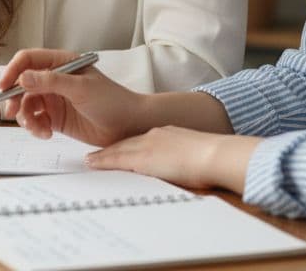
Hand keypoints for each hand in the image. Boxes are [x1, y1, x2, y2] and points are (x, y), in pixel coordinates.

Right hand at [0, 48, 150, 146]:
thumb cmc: (111, 101)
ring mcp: (54, 98)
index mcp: (61, 63)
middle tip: (12, 112)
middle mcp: (54, 79)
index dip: (12, 71)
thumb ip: (51, 82)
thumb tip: (23, 78)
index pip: (28, 60)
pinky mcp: (55, 117)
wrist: (128, 126)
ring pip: (26, 105)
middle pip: (21, 84)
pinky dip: (36, 128)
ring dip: (26, 118)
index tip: (3, 87)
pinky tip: (47, 134)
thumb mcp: (81, 88)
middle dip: (14, 98)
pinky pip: (35, 121)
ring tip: (38, 129)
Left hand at [86, 126, 259, 192]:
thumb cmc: (214, 159)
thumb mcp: (196, 156)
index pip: (141, 141)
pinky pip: (117, 159)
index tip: (117, 151)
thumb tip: (184, 171)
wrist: (216, 155)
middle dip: (110, 150)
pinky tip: (92, 163)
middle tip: (94, 156)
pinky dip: (103, 161)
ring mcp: (148, 146)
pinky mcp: (143, 158)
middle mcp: (155, 136)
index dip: (127, 146)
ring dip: (103, 156)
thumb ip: (184, 160)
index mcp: (168, 135)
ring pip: (119, 150)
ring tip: (89, 161)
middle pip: (126, 144)